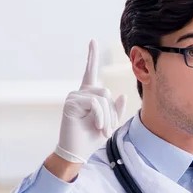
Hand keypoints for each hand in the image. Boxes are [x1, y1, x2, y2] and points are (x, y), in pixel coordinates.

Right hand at [54, 39, 126, 163]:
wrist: (79, 151)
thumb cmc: (92, 137)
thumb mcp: (110, 122)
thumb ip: (116, 109)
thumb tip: (121, 95)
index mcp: (90, 95)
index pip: (91, 72)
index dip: (92, 56)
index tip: (92, 41)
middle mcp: (81, 92)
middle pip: (106, 91)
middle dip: (112, 112)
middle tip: (108, 129)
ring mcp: (74, 96)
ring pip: (102, 97)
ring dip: (108, 116)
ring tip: (103, 129)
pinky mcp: (71, 102)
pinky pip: (95, 103)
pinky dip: (101, 117)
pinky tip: (98, 127)